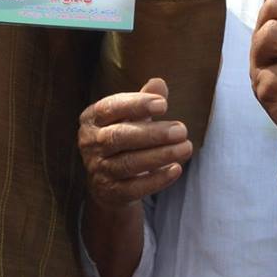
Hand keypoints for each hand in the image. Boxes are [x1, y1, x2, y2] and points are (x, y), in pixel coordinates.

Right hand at [79, 76, 192, 208]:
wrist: (109, 182)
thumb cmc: (125, 138)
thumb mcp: (132, 116)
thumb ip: (144, 100)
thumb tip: (158, 83)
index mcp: (92, 119)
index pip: (110, 108)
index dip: (136, 105)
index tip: (164, 104)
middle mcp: (90, 144)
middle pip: (119, 137)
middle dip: (153, 133)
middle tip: (182, 130)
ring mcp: (98, 170)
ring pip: (128, 163)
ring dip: (160, 156)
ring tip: (186, 147)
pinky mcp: (111, 192)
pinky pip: (134, 188)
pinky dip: (157, 180)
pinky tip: (177, 169)